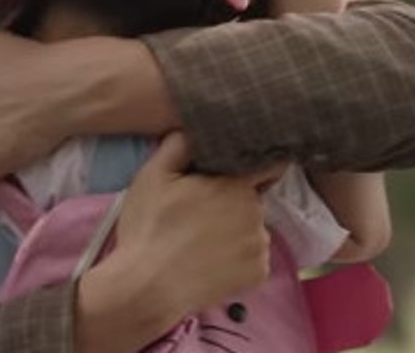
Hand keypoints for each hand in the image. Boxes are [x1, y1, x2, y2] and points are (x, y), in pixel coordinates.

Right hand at [75, 133, 285, 351]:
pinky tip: (210, 261)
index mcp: (237, 185)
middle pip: (252, 199)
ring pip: (252, 229)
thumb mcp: (153, 175)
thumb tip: (193, 127)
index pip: (267, 165)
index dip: (254, 164)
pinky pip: (252, 257)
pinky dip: (237, 258)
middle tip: (200, 213)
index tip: (237, 171)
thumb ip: (178, 144)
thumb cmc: (149, 227)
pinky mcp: (258, 274)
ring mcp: (260, 246)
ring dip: (236, 230)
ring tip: (202, 241)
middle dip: (233, 201)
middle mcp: (257, 214)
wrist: (147, 287)